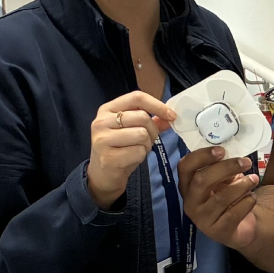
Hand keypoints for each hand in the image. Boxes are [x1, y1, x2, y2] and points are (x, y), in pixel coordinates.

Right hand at [86, 91, 175, 208]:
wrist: (102, 175)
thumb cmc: (119, 149)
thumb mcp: (132, 130)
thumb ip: (151, 121)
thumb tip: (170, 117)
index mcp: (107, 109)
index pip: (137, 97)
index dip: (157, 105)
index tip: (172, 115)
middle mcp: (102, 121)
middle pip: (142, 117)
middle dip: (153, 130)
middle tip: (149, 140)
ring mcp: (102, 140)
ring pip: (142, 134)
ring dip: (147, 144)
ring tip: (137, 149)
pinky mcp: (108, 157)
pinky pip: (139, 152)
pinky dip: (141, 156)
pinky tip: (131, 159)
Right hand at [178, 147, 259, 249]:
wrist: (240, 226)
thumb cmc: (228, 196)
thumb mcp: (223, 180)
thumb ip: (222, 167)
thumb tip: (233, 153)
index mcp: (188, 186)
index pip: (185, 167)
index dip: (201, 156)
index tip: (222, 150)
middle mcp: (190, 203)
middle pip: (201, 180)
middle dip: (226, 168)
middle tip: (246, 162)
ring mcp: (202, 220)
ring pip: (221, 198)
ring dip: (242, 185)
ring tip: (254, 179)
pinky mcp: (218, 232)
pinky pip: (234, 214)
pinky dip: (247, 202)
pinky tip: (253, 197)